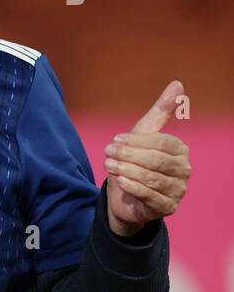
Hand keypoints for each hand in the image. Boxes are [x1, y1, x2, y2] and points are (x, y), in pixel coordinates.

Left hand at [104, 80, 189, 237]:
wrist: (123, 196)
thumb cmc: (133, 162)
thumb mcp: (142, 135)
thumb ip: (160, 111)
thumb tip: (177, 84)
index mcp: (180, 150)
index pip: (161, 142)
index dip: (136, 141)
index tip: (114, 141)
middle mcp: (183, 170)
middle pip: (157, 160)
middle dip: (129, 156)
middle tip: (108, 153)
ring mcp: (178, 190)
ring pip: (153, 178)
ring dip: (127, 171)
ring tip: (109, 166)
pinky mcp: (167, 207)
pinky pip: (151, 197)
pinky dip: (134, 188)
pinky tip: (120, 182)